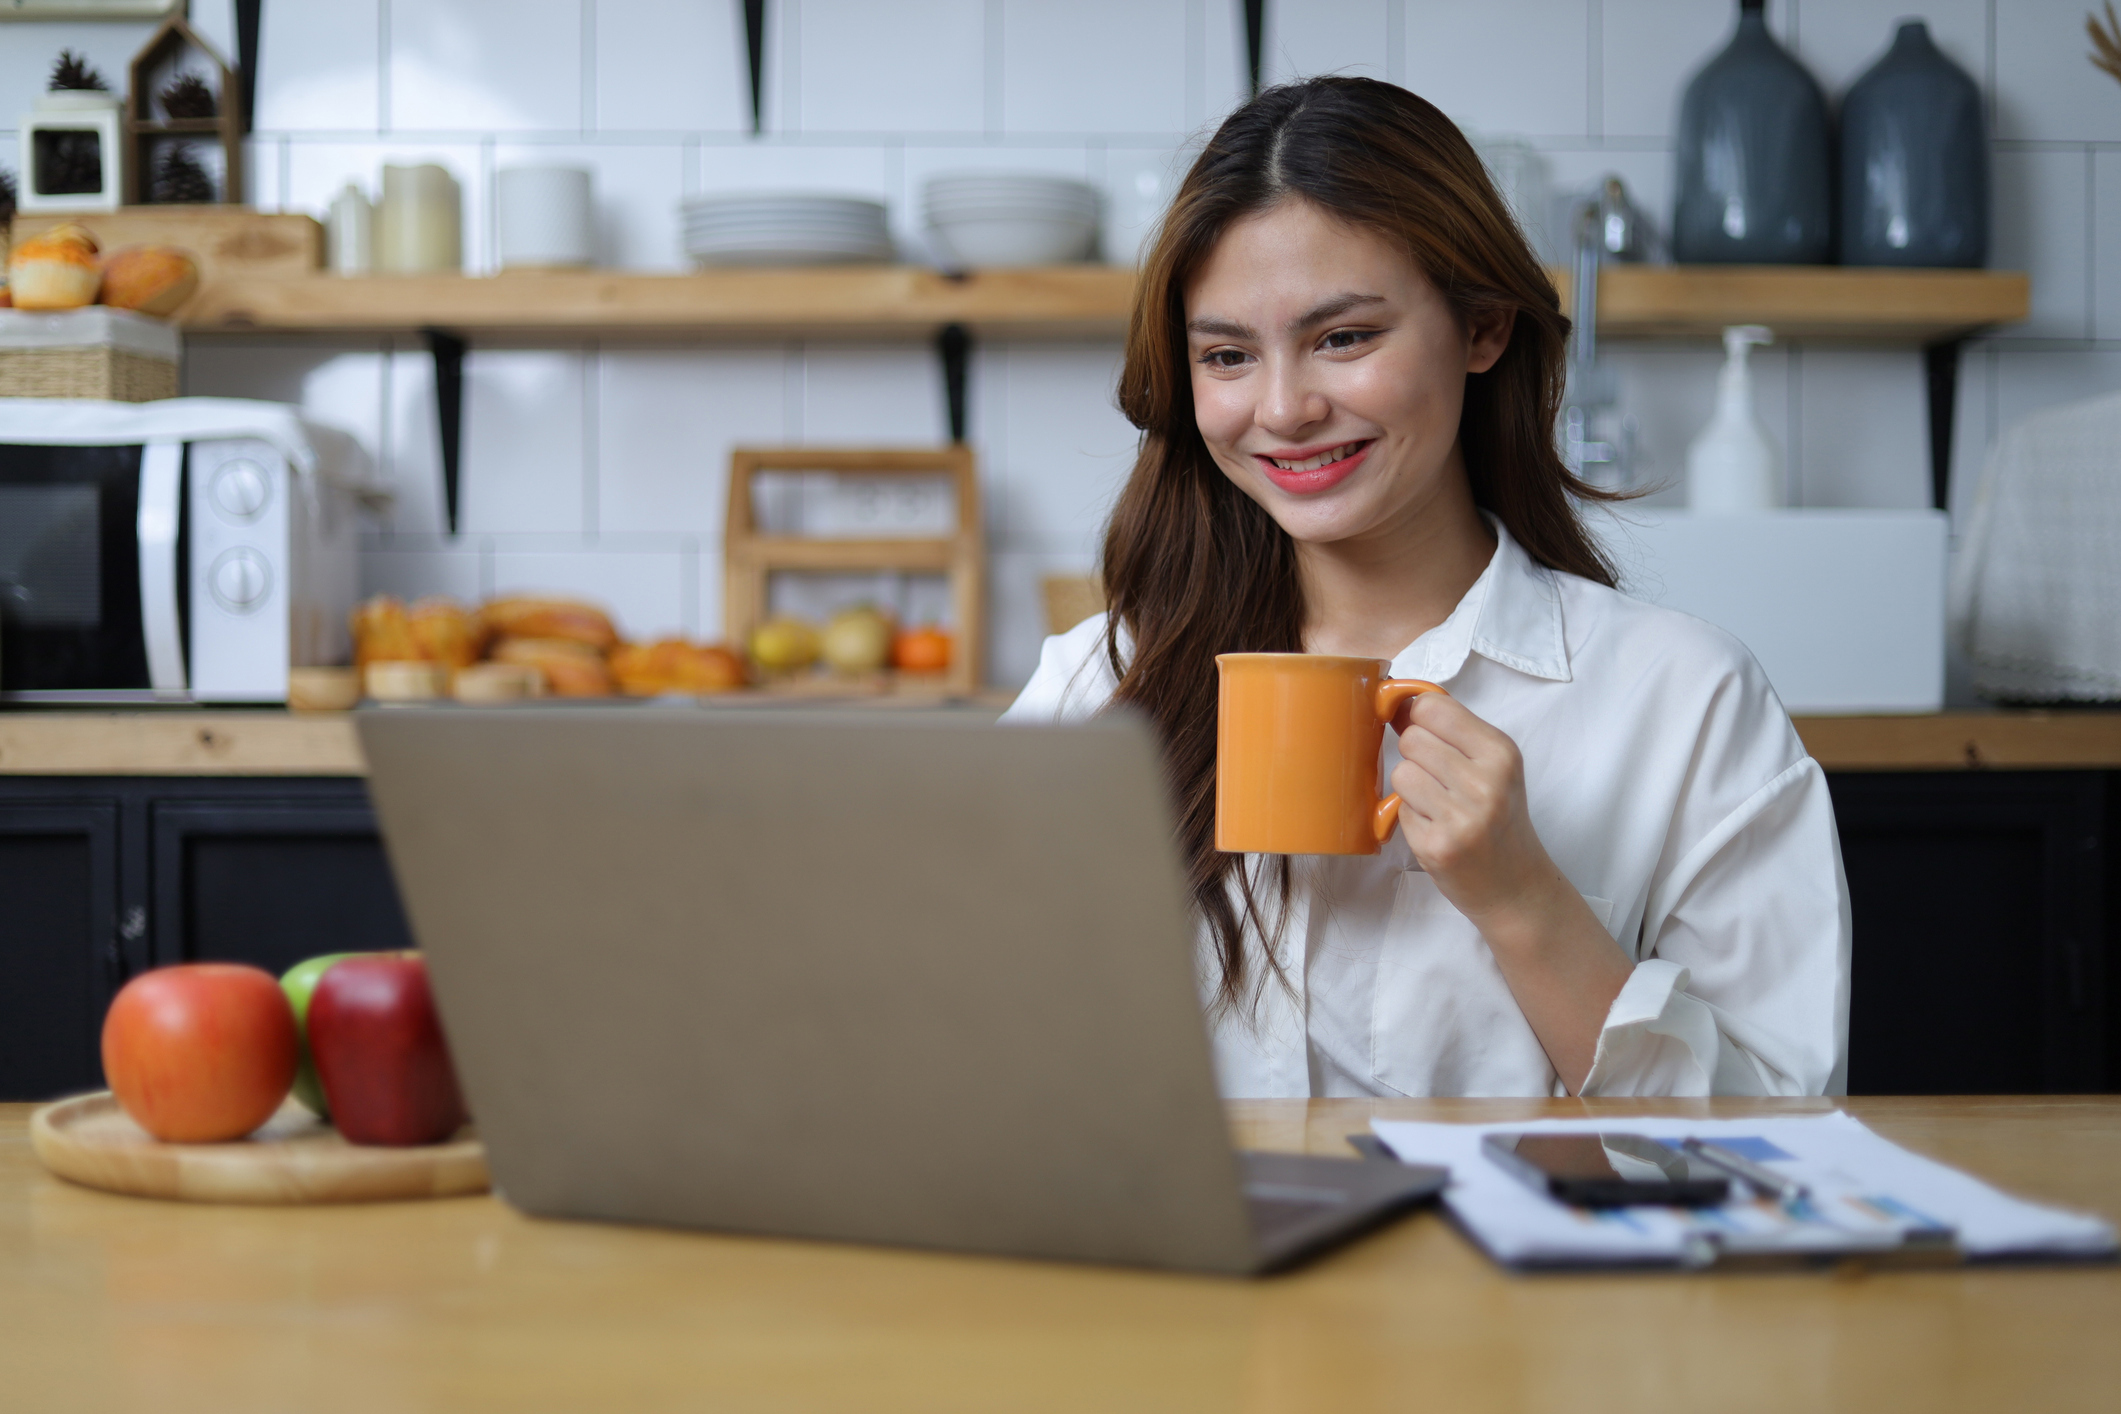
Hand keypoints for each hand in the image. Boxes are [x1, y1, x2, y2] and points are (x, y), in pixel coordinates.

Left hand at [1388, 692, 1552, 924]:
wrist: (1516, 886)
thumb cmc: (1499, 819)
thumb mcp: (1492, 766)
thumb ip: (1450, 731)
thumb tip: (1395, 701)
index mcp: (1501, 753)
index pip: (1432, 707)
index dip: (1417, 716)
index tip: (1424, 731)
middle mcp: (1485, 783)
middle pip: (1411, 739)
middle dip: (1416, 756)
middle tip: (1440, 780)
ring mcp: (1461, 817)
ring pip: (1401, 772)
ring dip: (1410, 788)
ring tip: (1438, 805)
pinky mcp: (1437, 846)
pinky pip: (1399, 809)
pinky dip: (1411, 817)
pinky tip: (1436, 828)